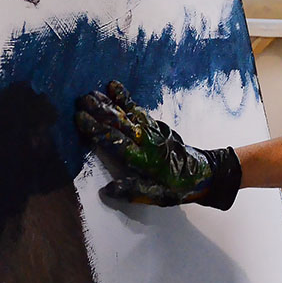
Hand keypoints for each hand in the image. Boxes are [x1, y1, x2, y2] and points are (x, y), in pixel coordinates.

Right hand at [75, 80, 242, 209]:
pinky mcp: (154, 124)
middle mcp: (145, 141)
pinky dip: (125, 97)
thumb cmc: (176, 186)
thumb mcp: (156, 195)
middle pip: (119, 122)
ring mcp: (151, 130)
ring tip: (91, 93)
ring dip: (108, 103)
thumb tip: (107, 190)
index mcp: (143, 159)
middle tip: (80, 100)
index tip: (80, 118)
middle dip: (99, 111)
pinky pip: (137, 109)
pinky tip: (113, 86)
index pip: (115, 141)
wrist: (201, 172)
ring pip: (126, 113)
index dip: (97, 130)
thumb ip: (132, 191)